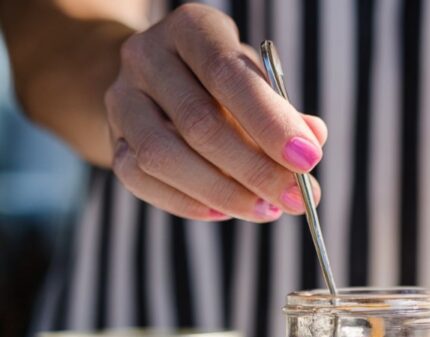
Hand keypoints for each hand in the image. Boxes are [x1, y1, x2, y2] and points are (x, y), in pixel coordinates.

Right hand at [105, 3, 325, 220]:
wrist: (156, 89)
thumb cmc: (222, 89)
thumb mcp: (257, 87)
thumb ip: (284, 114)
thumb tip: (314, 139)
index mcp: (191, 29)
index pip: (228, 73)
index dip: (271, 122)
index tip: (309, 160)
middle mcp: (147, 56)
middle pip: (199, 123)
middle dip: (256, 170)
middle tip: (297, 200)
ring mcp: (122, 100)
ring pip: (164, 157)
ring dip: (224, 193)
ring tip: (266, 210)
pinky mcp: (113, 142)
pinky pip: (142, 180)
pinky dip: (188, 204)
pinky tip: (224, 213)